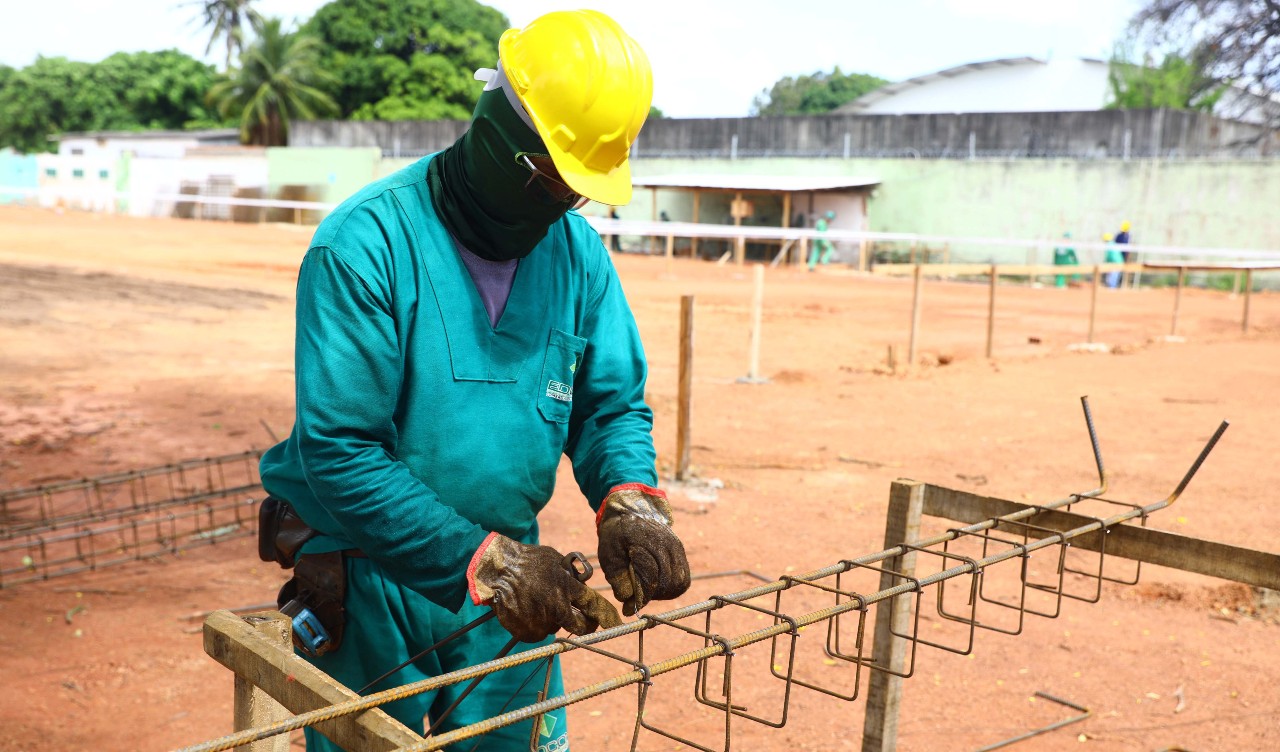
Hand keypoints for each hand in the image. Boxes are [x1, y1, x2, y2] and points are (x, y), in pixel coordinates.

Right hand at [468, 534, 621, 642]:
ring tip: (538, 603)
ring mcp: (541, 621)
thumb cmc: (527, 560)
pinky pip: (537, 634)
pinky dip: (535, 626)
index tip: (616, 624)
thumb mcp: (555, 560)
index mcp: (568, 587)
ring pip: (556, 628)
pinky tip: (527, 611)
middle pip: (581, 627)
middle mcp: (557, 607)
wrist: (497, 569)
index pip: (595, 606)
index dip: (607, 617)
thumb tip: (582, 581)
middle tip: (579, 619)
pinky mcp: (526, 631)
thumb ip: (571, 575)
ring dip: (553, 620)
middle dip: (584, 625)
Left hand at [597, 484, 690, 615]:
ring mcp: (676, 547)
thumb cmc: (617, 532)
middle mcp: (667, 545)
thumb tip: (627, 598)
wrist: (631, 509)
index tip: (628, 609)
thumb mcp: (608, 552)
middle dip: (651, 597)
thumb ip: (617, 575)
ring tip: (647, 592)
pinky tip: (657, 586)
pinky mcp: (680, 551)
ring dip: (663, 593)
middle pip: (667, 583)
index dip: (639, 598)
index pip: (650, 579)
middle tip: (636, 599)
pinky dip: (672, 586)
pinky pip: (683, 577)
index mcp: (647, 543)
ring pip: (679, 582)